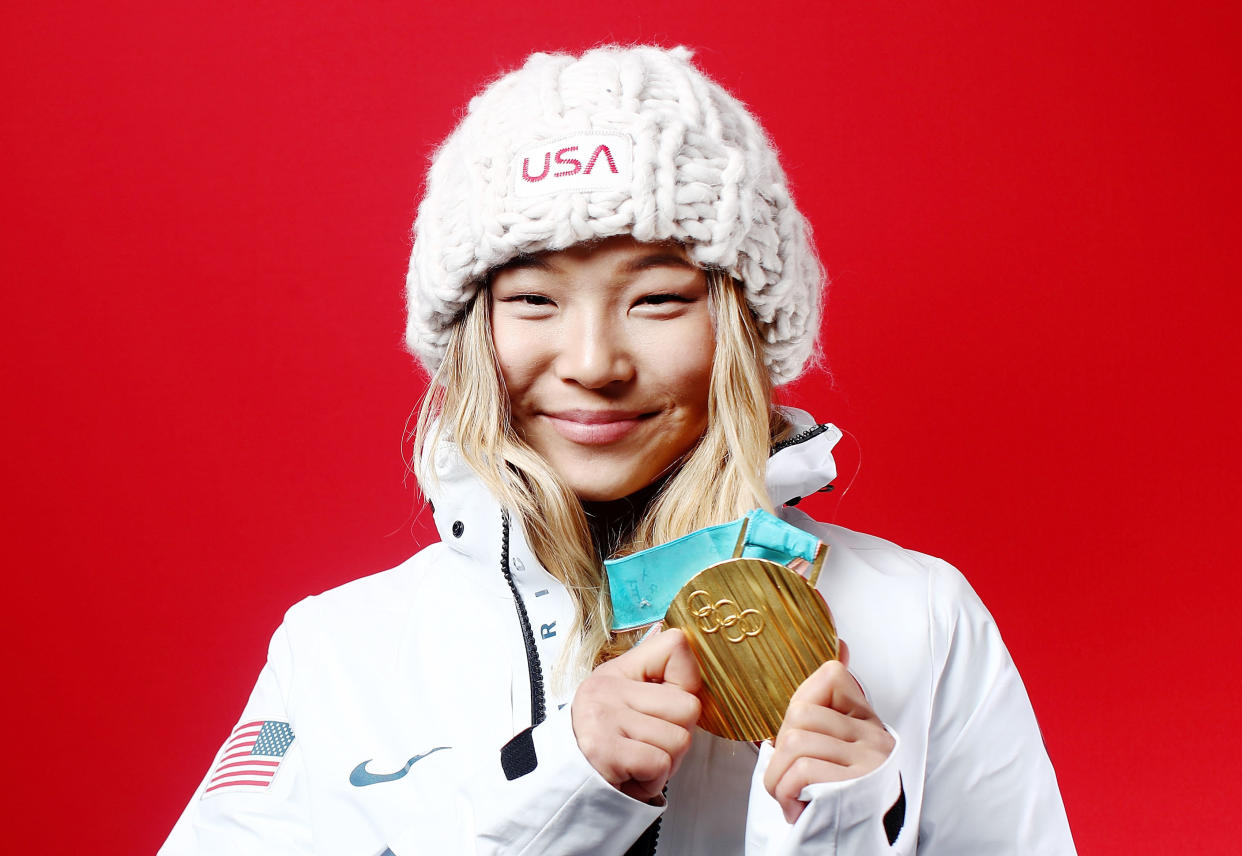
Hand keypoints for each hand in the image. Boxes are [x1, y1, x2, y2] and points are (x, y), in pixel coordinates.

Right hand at [571, 628, 701, 801]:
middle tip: (649, 745)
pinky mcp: (605, 752)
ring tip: (638, 762)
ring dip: (666, 763)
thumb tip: (685, 648)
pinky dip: (652, 781)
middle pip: (689, 707)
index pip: (676, 647)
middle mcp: (607, 689)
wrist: (566, 787)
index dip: (686, 682)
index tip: (666, 706)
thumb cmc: (610, 745)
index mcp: (618, 671)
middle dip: (677, 735)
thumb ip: (659, 679)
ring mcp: (604, 718)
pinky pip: (660, 763)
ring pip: (679, 740)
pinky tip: (631, 775)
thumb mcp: (628, 701)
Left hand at [763, 641, 894, 822]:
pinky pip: (801, 771)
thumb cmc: (848, 798)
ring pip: (794, 741)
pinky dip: (787, 792)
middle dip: (779, 750)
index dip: (801, 701)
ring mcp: (868, 762)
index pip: (830, 676)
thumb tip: (841, 644)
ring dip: (777, 777)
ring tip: (790, 796)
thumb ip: (833, 708)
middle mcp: (875, 738)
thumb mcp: (847, 748)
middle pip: (800, 714)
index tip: (796, 734)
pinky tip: (798, 807)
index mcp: (869, 722)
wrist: (870, 847)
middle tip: (788, 777)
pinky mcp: (856, 789)